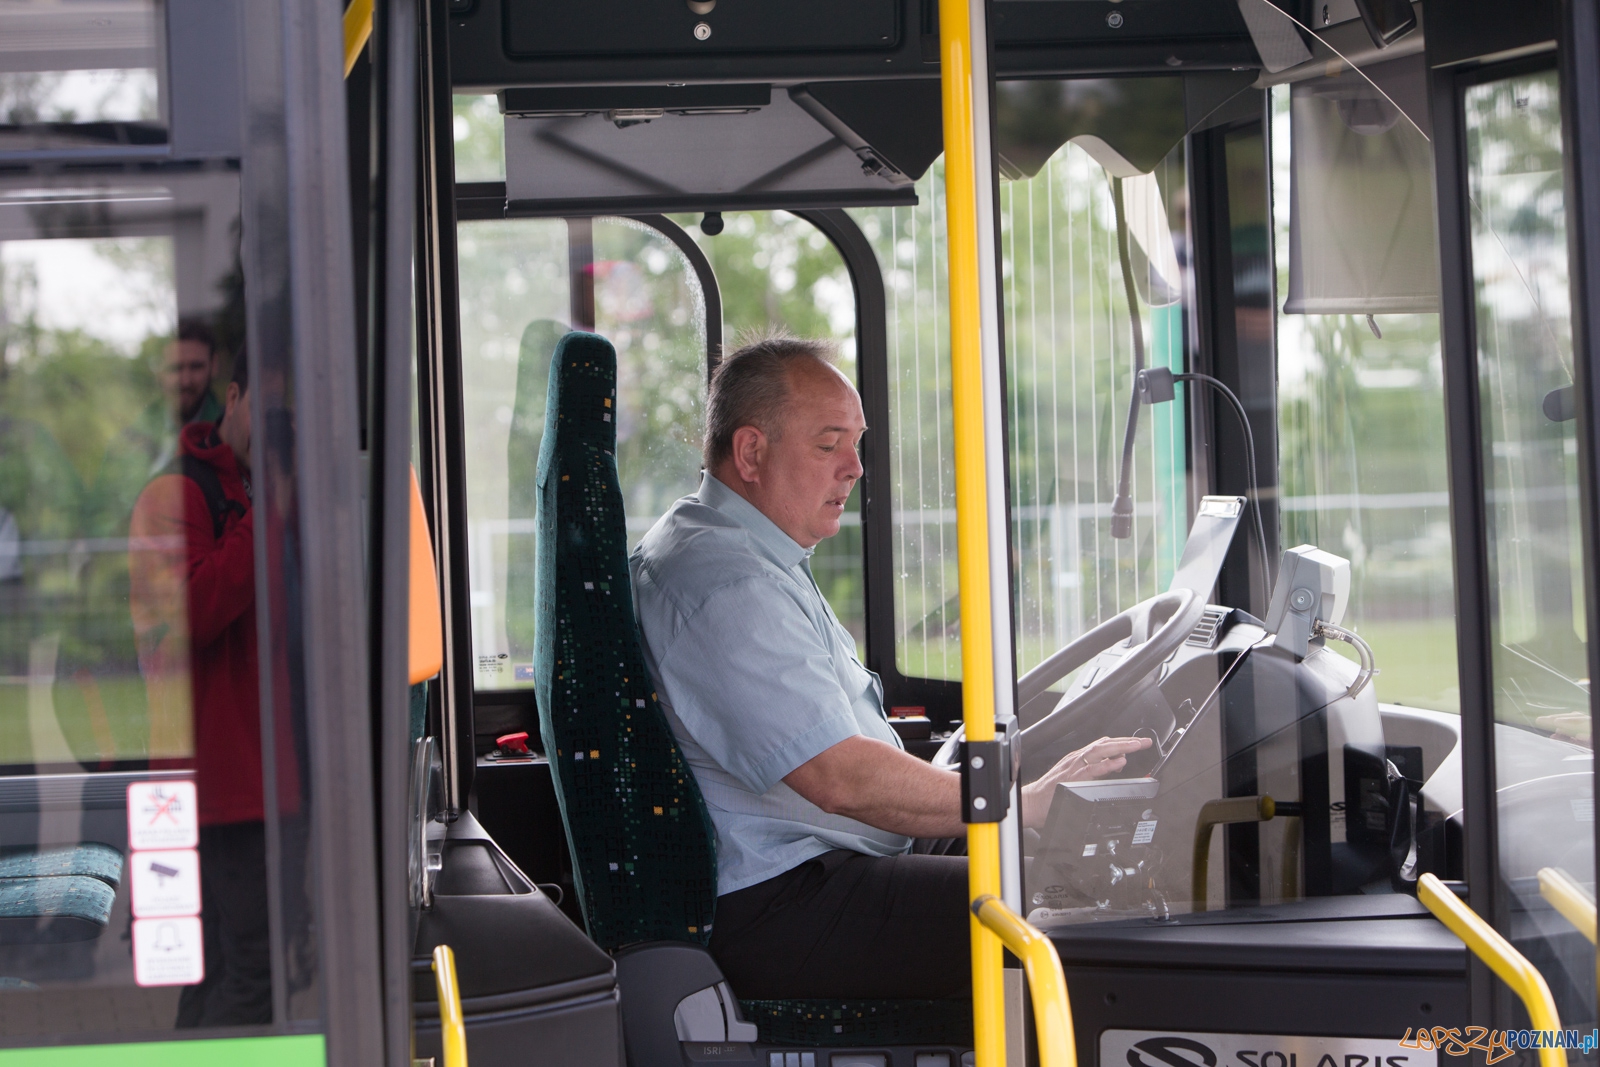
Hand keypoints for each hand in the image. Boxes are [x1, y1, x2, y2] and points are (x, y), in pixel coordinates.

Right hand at [1019, 735, 1153, 826]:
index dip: (1121, 742)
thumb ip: (1091, 772)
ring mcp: (1074, 767)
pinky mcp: (1072, 778)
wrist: (1031, 803)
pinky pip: (1093, 769)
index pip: (1102, 745)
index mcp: (1077, 759)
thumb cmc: (1049, 794)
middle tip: (1144, 742)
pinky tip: (1119, 763)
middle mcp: (1077, 759)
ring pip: (1100, 751)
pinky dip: (1107, 764)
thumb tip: (1113, 766)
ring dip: (1120, 747)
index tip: (1137, 742)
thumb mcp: (1072, 778)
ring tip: (1136, 746)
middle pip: (1104, 745)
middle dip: (1126, 742)